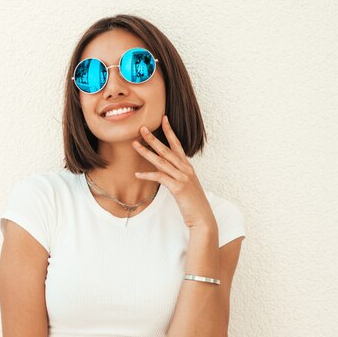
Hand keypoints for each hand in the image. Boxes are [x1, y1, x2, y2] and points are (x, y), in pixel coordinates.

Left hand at [132, 115, 215, 229]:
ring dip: (146, 152)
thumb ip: (175, 174)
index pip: (177, 144)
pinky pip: (160, 178)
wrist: (202, 217)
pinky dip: (148, 175)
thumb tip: (163, 170)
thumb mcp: (184, 184)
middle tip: (141, 128)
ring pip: (161, 161)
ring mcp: (182, 177)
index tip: (163, 119)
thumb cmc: (192, 202)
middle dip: (153, 138)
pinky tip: (138, 174)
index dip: (170, 131)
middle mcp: (185, 169)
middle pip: (167, 150)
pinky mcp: (178, 188)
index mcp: (187, 166)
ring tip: (134, 145)